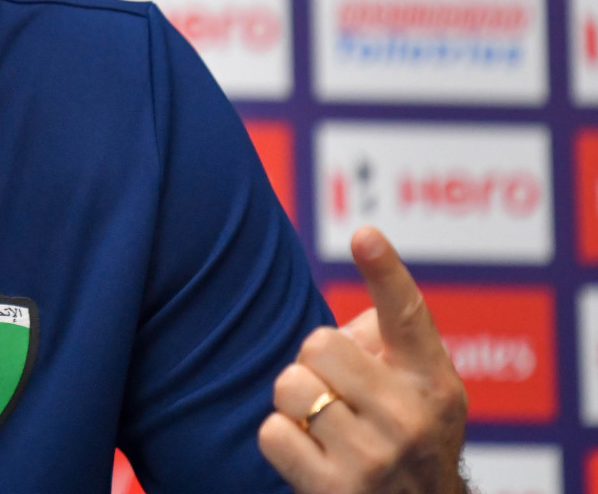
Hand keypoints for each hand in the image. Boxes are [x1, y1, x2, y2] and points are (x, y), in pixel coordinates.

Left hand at [257, 227, 468, 493]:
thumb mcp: (419, 388)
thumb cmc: (403, 435)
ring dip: (297, 404)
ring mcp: (375, 457)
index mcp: (432, 380)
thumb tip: (357, 276)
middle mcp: (411, 417)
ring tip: (327, 428)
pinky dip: (282, 441)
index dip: (385, 271)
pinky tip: (313, 456)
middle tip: (338, 394)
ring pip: (290, 386)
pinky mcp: (336, 490)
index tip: (365, 235)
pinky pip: (271, 431)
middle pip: (318, 343)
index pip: (407, 314)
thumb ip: (386, 337)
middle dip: (316, 365)